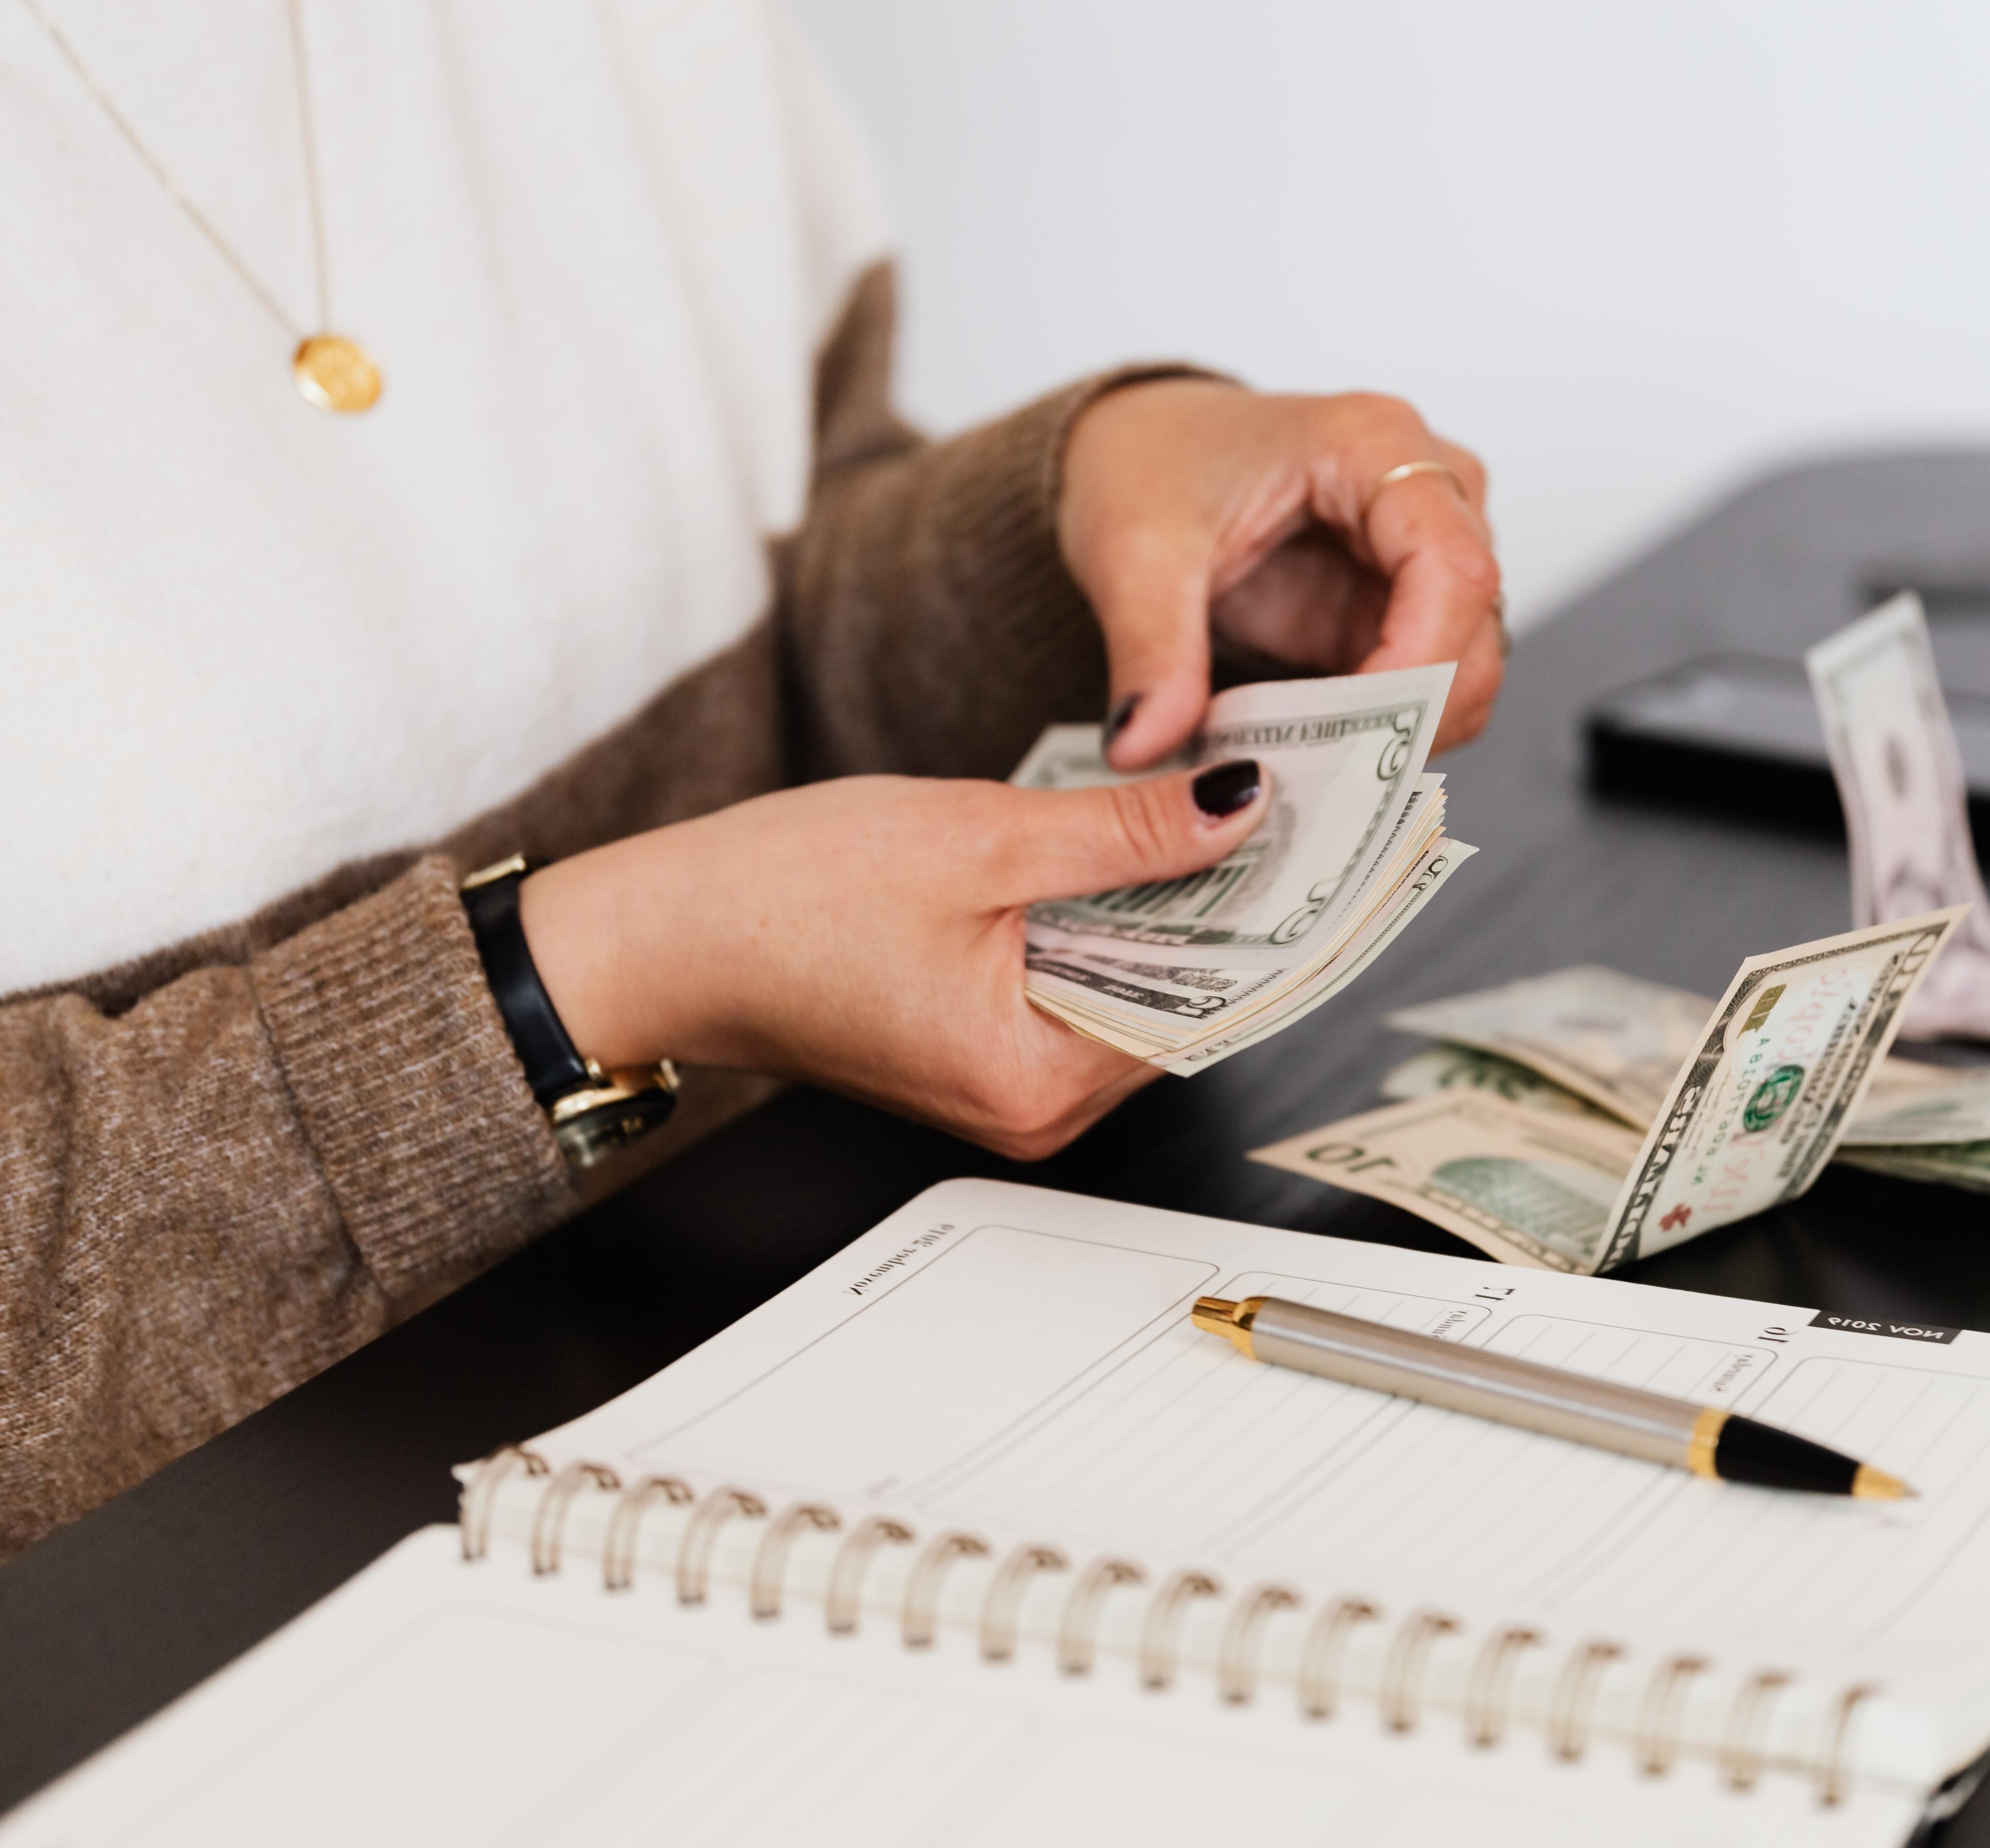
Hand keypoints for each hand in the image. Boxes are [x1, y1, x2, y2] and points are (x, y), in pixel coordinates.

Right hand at [514, 760, 1271, 1158]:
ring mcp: (1005, 1084)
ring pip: (1131, 989)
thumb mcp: (977, 839)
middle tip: (1285, 804)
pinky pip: (1078, 986)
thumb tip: (1236, 812)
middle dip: (1228, 904)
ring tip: (1214, 812)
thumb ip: (1121, 833)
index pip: (1210, 1005)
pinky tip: (1128, 852)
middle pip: (1179, 1002)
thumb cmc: (779, 899)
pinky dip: (1108, 922)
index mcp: (1037, 1080)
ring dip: (1168, 907)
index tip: (1328, 845)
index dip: (1273, 917)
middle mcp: (1033, 1108)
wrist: (661, 936)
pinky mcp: (977, 1046)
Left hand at [1058, 378, 1504, 770]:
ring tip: (1304, 767)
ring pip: (1463, 673)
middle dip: (1410, 719)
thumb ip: (1149, 649)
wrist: (1142, 452)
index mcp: (1374, 443)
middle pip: (1476, 631)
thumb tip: (1143, 744)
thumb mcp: (1131, 552)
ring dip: (1396, 735)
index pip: (1454, 568)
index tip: (1354, 734)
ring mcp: (1423, 555)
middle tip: (1321, 779)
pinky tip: (1311, 752)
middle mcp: (1426, 493)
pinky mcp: (1401, 609)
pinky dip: (1378, 734)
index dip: (1421, 665)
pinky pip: (1423, 690)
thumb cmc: (1153, 461)